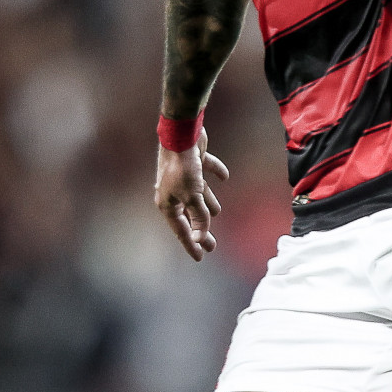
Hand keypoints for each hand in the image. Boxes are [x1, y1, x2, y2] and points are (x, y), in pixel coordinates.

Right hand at [155, 132, 228, 260]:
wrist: (181, 134)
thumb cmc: (183, 168)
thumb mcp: (193, 197)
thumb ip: (199, 217)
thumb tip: (201, 237)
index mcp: (168, 203)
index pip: (181, 230)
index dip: (191, 244)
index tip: (200, 257)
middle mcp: (172, 192)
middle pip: (189, 215)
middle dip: (201, 228)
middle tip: (212, 245)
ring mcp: (181, 177)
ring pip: (196, 195)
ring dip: (207, 202)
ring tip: (217, 211)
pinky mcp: (192, 162)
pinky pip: (204, 171)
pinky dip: (213, 173)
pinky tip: (224, 177)